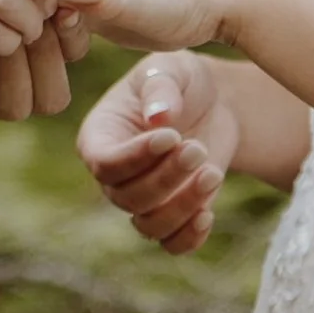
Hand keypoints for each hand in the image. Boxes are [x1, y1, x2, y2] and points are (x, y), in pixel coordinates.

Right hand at [18, 0, 226, 53]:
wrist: (214, 1)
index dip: (8, 17)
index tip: (36, 35)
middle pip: (12, 13)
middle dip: (21, 37)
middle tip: (55, 47)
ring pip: (31, 30)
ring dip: (38, 49)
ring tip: (64, 53)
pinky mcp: (86, 20)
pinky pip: (53, 39)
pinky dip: (53, 52)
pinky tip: (66, 59)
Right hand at [80, 51, 238, 254]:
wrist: (212, 101)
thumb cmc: (180, 79)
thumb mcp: (170, 69)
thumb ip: (161, 88)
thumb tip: (158, 118)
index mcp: (100, 136)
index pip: (104, 162)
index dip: (135, 157)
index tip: (172, 136)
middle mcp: (114, 175)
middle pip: (128, 197)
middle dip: (166, 178)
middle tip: (197, 148)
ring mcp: (142, 199)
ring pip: (149, 225)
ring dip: (182, 207)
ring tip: (213, 173)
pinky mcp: (172, 213)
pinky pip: (171, 243)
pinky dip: (188, 238)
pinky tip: (209, 213)